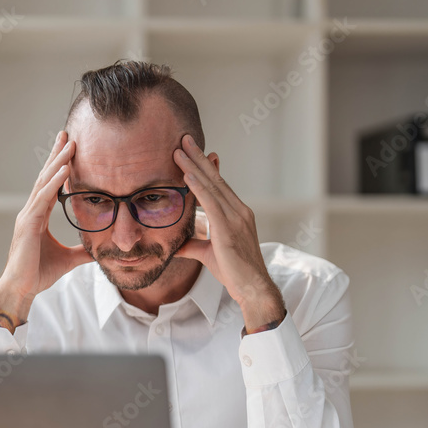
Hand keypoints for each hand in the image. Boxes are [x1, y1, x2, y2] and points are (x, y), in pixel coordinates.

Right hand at [0, 131, 93, 329]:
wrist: (21, 289)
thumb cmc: (38, 274)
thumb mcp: (68, 259)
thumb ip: (82, 251)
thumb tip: (98, 250)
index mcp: (38, 216)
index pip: (50, 185)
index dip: (59, 166)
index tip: (69, 148)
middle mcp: (31, 211)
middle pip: (45, 177)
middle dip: (56, 155)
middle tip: (66, 133)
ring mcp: (28, 216)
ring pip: (44, 183)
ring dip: (57, 162)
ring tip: (69, 144)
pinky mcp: (28, 224)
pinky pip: (43, 199)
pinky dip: (54, 183)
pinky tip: (64, 170)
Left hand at [172, 134, 284, 332]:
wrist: (253, 289)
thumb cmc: (234, 273)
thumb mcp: (208, 254)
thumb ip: (193, 245)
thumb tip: (174, 245)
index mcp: (236, 214)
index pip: (218, 185)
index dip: (205, 167)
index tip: (193, 152)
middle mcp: (239, 211)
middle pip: (214, 179)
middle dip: (198, 158)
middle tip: (184, 138)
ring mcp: (236, 218)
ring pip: (212, 186)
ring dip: (194, 166)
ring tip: (179, 150)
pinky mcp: (229, 229)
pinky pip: (212, 203)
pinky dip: (199, 187)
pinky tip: (188, 175)